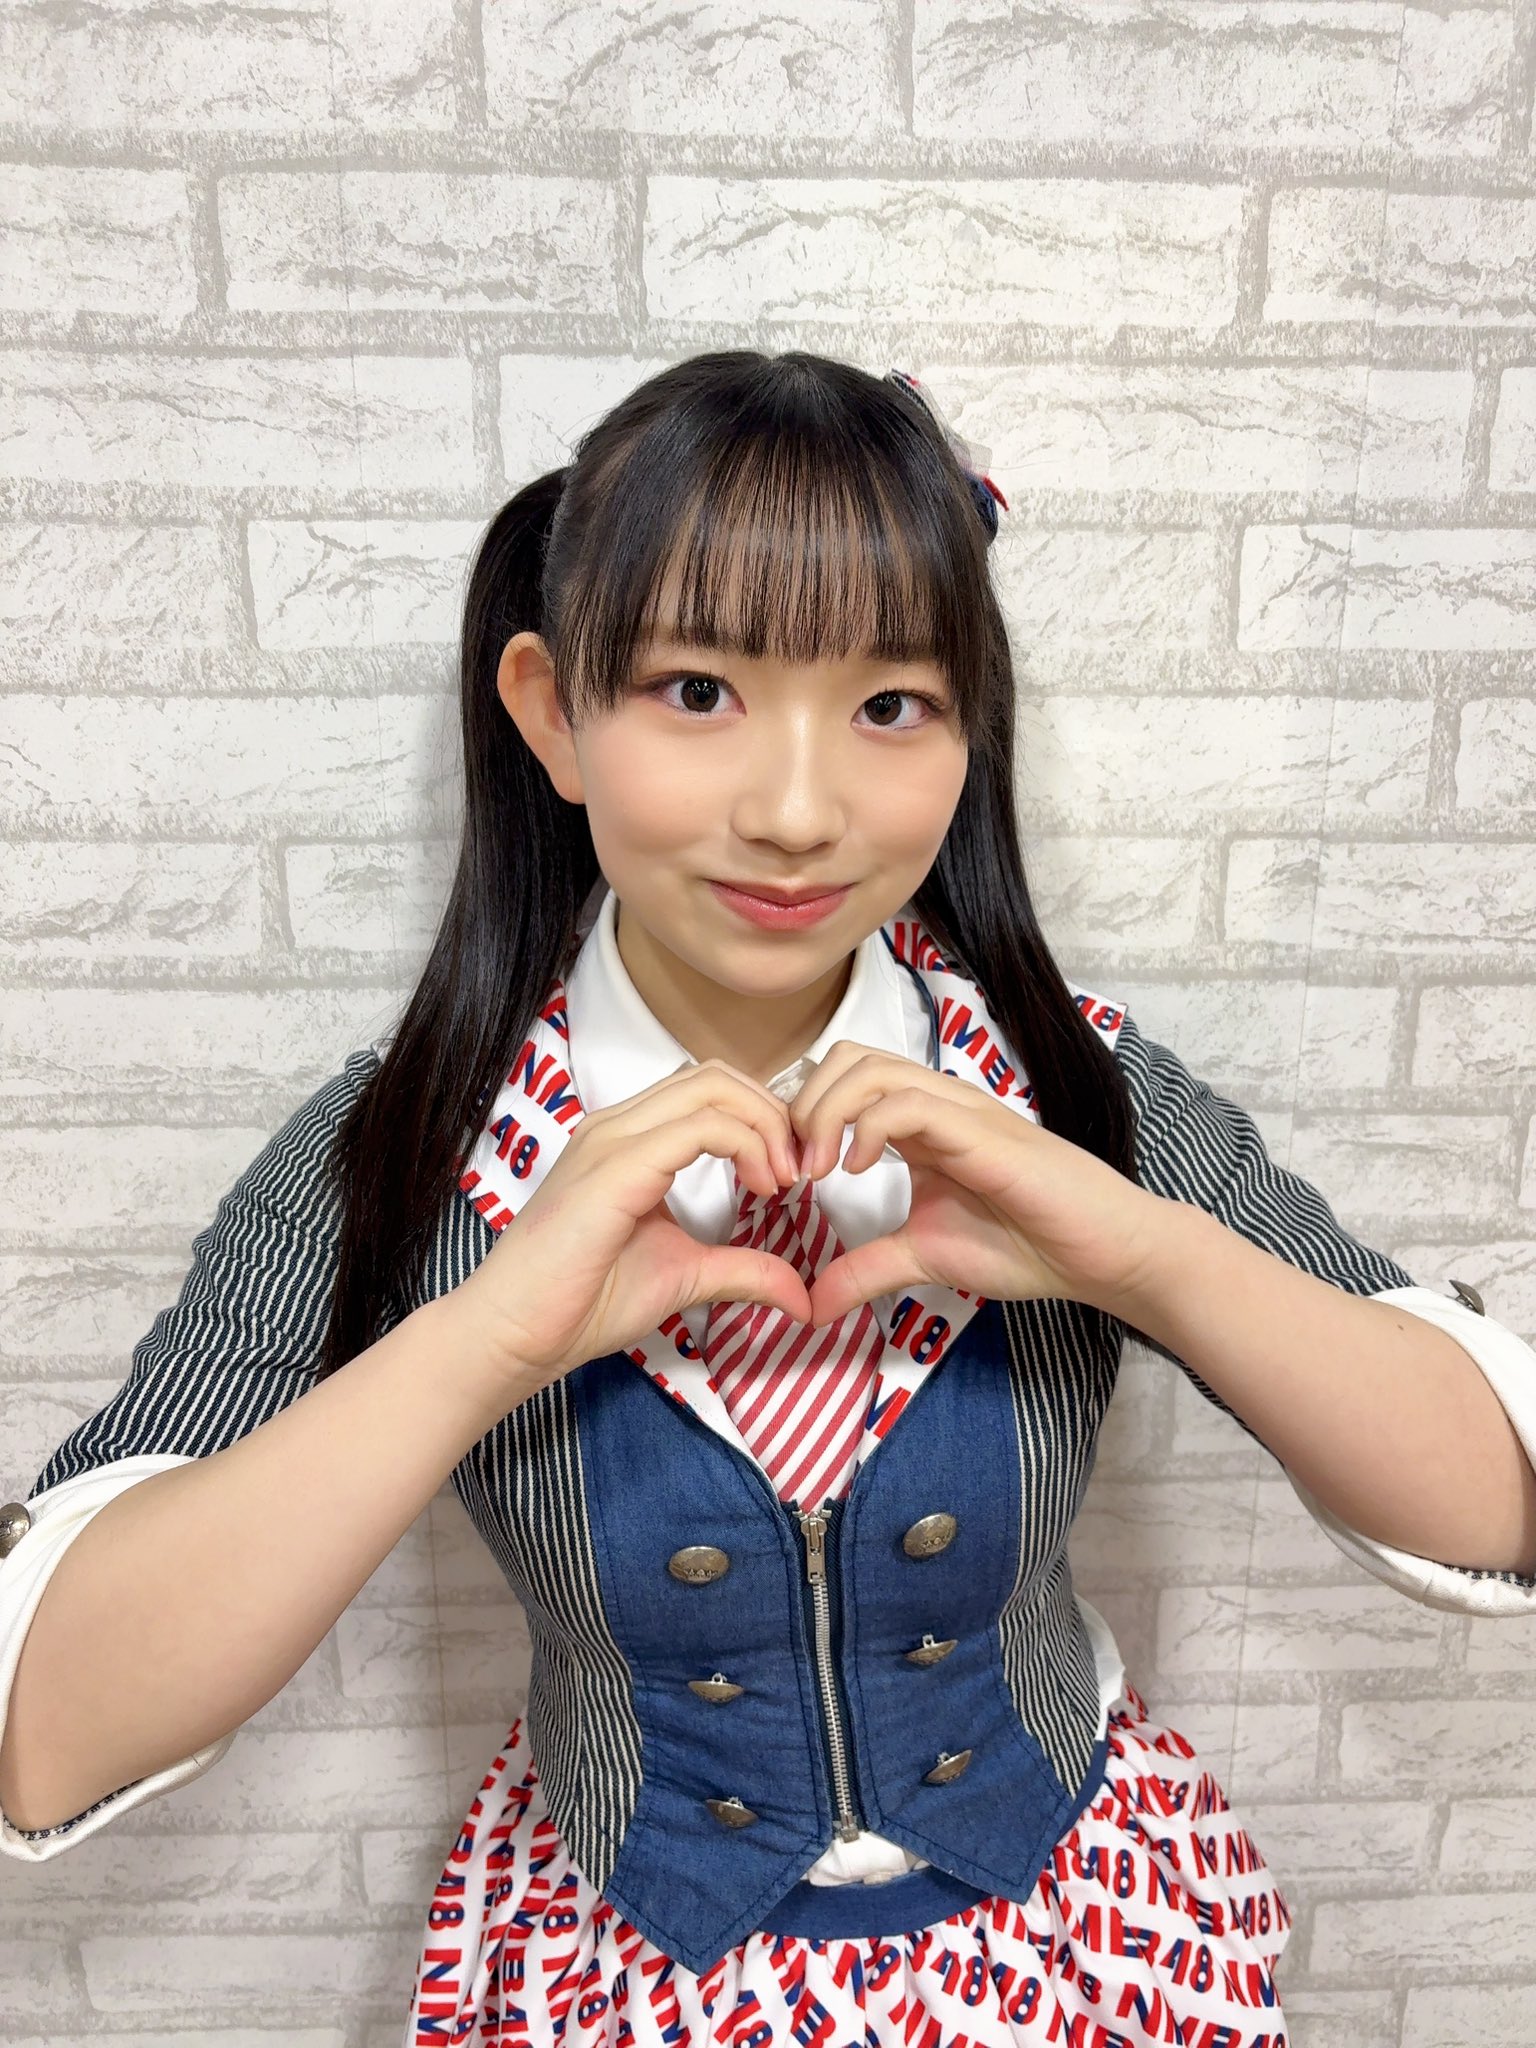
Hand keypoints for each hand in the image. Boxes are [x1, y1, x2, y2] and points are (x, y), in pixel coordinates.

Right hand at [446, 1058, 810, 1395]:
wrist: (516, 1334)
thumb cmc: (582, 1303)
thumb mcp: (686, 1276)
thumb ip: (743, 1270)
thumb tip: (801, 1295)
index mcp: (629, 1139)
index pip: (710, 1091)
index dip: (764, 1120)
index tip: (792, 1177)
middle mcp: (618, 1125)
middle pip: (716, 1077)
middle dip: (772, 1113)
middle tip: (798, 1171)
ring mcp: (612, 1138)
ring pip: (711, 1088)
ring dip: (765, 1125)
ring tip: (782, 1180)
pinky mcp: (615, 1166)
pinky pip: (699, 1128)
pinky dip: (746, 1146)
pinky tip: (761, 1187)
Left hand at [787, 1041, 1166, 1325]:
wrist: (1101, 1252)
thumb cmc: (1028, 1245)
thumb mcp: (923, 1258)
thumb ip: (865, 1272)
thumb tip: (810, 1306)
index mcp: (918, 1125)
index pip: (842, 1082)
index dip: (800, 1119)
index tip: (785, 1179)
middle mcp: (935, 1104)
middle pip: (845, 1059)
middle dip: (802, 1107)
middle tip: (793, 1171)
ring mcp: (959, 1110)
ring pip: (870, 1068)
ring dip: (825, 1114)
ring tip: (818, 1172)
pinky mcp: (981, 1129)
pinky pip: (910, 1102)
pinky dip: (867, 1128)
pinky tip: (857, 1171)